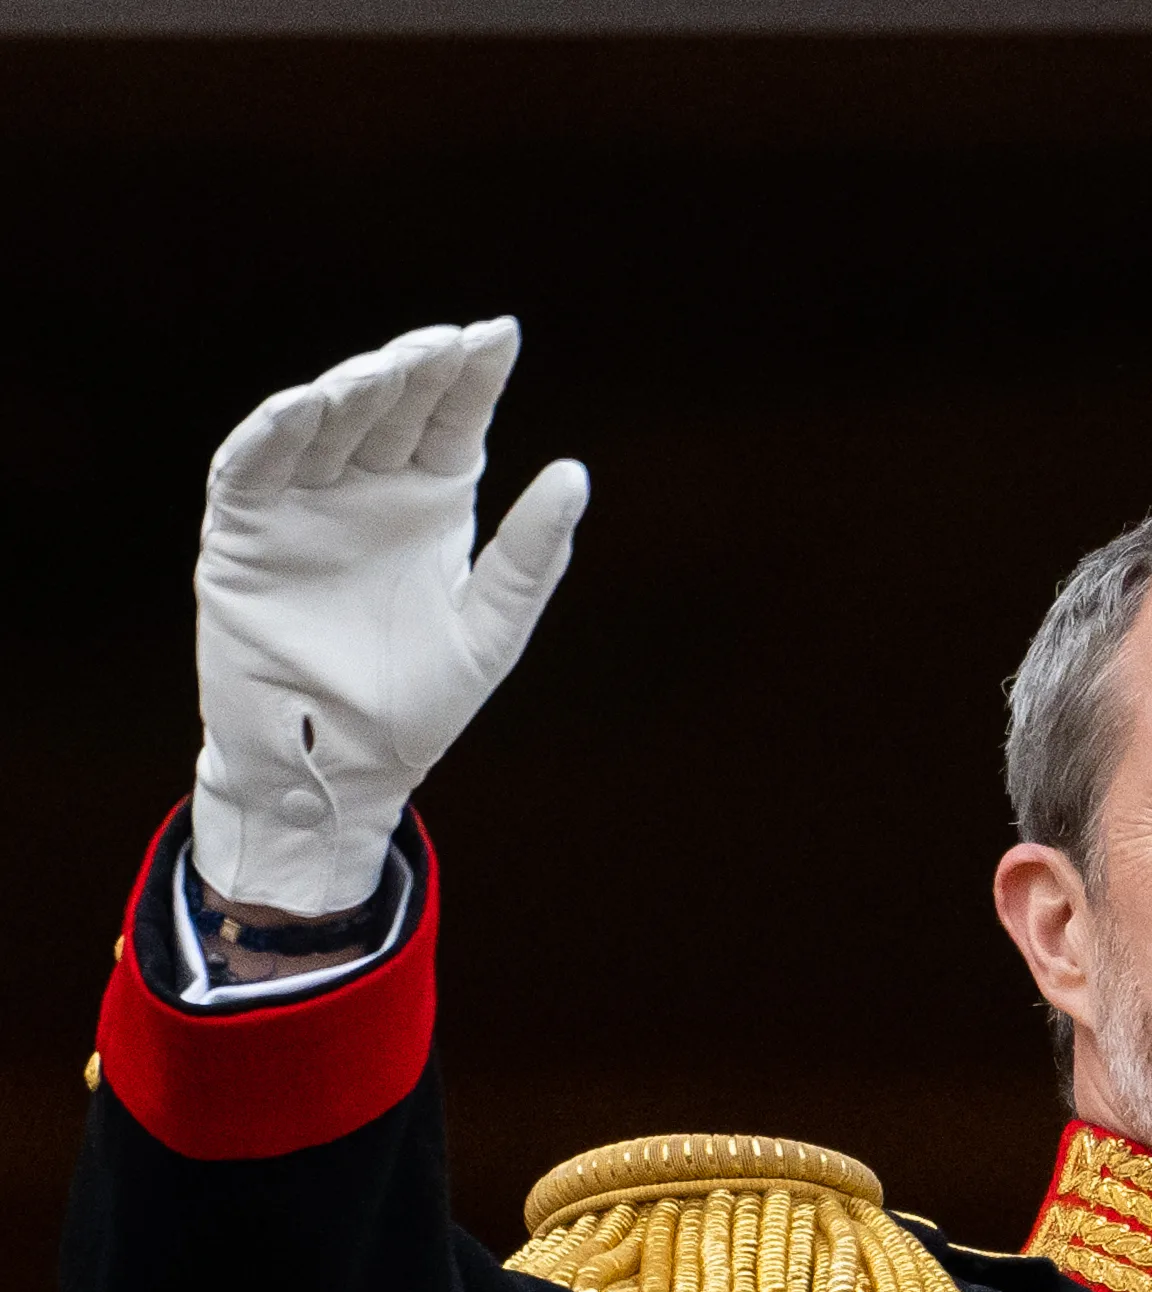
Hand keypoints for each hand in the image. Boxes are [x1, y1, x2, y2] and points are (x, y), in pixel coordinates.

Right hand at [193, 319, 588, 911]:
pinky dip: (275, 432)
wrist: (344, 767)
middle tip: (445, 345)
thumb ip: (532, 556)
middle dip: (415, 374)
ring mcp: (303, 504)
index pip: (452, 422)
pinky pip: (253, 467)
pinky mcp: (246, 530)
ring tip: (383, 370)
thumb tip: (576, 472)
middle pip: (390, 411)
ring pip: (323, 425)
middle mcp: (367, 491)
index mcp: (431, 504)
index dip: (473, 377)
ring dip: (350, 391)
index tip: (500, 334)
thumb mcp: (491, 630)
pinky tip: (306, 403)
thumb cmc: (421, 705)